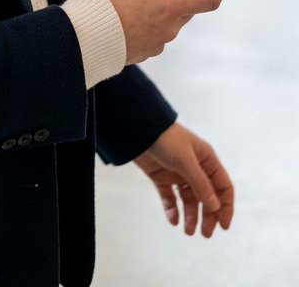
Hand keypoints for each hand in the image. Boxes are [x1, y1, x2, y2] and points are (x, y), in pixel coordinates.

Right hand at [94, 0, 227, 64]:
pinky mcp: (145, 53)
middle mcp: (169, 28)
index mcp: (168, 7)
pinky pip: (155, 34)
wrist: (83, 40)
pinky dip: (148, 23)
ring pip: (169, 22)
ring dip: (161, 10)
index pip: (208, 0)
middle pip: (186, 9)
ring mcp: (158, 43)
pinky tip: (127, 16)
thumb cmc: (102, 5)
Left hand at [134, 122, 233, 236]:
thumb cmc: (166, 139)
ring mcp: (177, 173)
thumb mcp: (186, 161)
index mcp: (206, 160)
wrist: (137, 129)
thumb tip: (215, 207)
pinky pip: (170, 197)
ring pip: (188, 199)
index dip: (225, 206)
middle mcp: (194, 167)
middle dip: (207, 215)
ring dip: (190, 215)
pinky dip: (172, 209)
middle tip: (205, 234)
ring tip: (188, 231)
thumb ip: (201, 184)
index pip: (222, 186)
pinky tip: (173, 220)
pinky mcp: (161, 177)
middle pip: (207, 197)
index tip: (224, 226)